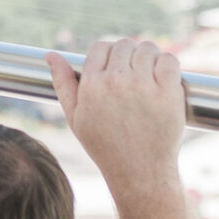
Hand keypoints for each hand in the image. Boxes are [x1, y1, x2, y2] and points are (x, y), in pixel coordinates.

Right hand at [46, 35, 186, 200]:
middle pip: (125, 45)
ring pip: (147, 49)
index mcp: (92, 85)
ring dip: (149, 57)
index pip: (101, 47)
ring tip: (149, 76)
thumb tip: (50, 55)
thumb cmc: (106, 146)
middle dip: (129, 55)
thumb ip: (63, 83)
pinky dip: (167, 64)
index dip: (109, 55)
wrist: (140, 173)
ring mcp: (144, 86)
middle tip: (134, 74)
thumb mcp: (75, 118)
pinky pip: (169, 60)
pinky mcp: (168, 93)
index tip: (117, 68)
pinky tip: (164, 78)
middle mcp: (117, 81)